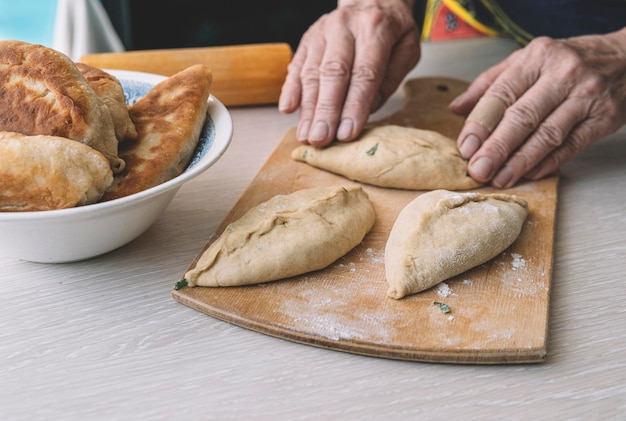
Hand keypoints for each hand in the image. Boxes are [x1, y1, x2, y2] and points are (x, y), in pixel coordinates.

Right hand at [279, 0, 419, 146]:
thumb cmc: (391, 32)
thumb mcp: (407, 50)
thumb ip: (390, 79)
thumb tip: (366, 110)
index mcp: (375, 28)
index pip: (364, 73)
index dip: (355, 106)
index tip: (347, 133)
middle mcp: (344, 27)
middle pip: (333, 74)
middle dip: (326, 111)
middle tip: (321, 140)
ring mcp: (322, 32)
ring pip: (312, 73)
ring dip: (307, 108)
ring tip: (306, 136)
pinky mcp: (307, 40)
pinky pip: (296, 66)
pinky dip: (290, 89)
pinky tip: (287, 109)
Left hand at [451, 27, 625, 187]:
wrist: (625, 58)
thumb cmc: (567, 61)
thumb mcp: (527, 60)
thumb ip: (489, 83)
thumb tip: (456, 108)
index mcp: (537, 57)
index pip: (502, 93)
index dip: (481, 123)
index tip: (465, 147)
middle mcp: (562, 74)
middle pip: (522, 116)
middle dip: (496, 147)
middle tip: (478, 169)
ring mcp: (586, 96)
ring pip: (547, 135)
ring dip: (520, 161)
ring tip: (499, 178)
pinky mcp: (603, 118)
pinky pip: (571, 146)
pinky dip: (548, 163)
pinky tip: (529, 174)